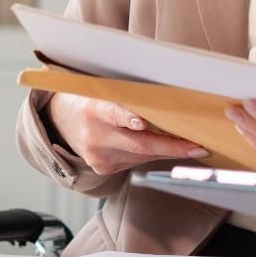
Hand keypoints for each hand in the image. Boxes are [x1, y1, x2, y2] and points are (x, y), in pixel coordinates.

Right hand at [44, 92, 208, 175]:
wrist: (59, 121)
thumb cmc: (88, 98)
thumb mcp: (99, 88)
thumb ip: (123, 93)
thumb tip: (164, 93)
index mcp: (92, 109)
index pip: (112, 112)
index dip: (127, 117)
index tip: (142, 122)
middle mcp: (95, 135)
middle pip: (137, 143)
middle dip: (171, 146)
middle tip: (197, 147)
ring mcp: (98, 155)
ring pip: (141, 155)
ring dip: (167, 150)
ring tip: (193, 146)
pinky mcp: (103, 168)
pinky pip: (136, 161)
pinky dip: (152, 153)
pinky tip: (166, 148)